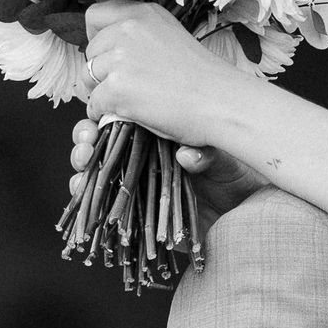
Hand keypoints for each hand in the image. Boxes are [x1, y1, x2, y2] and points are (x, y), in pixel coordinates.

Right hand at [68, 112, 258, 224]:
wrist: (247, 208)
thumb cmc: (236, 175)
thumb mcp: (221, 154)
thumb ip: (204, 153)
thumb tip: (185, 156)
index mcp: (159, 132)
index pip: (119, 118)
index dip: (100, 115)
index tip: (93, 118)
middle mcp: (143, 156)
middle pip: (100, 143)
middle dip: (84, 140)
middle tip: (85, 141)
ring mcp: (137, 183)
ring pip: (96, 171)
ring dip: (80, 165)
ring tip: (82, 162)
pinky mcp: (135, 212)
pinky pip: (102, 203)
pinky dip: (85, 195)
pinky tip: (81, 186)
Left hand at [83, 0, 252, 150]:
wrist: (222, 103)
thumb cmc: (203, 78)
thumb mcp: (171, 35)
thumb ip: (140, 33)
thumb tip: (110, 46)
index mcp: (143, 14)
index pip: (95, 16)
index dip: (97, 37)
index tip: (109, 53)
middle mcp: (128, 30)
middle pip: (90, 52)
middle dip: (101, 72)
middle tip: (130, 86)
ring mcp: (120, 58)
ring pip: (88, 79)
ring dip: (103, 94)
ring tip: (133, 102)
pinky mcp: (116, 88)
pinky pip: (94, 104)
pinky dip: (105, 114)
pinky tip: (129, 115)